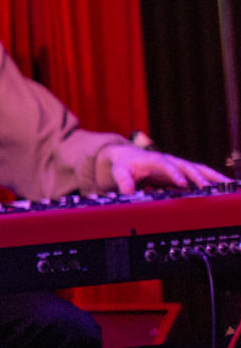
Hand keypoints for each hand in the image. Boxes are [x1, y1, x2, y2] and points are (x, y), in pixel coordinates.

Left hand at [96, 142, 227, 193]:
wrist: (127, 156)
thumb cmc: (124, 163)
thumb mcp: (119, 171)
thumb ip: (123, 180)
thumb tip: (127, 191)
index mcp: (153, 159)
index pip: (165, 164)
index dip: (174, 173)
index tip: (182, 183)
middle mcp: (169, 160)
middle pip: (186, 166)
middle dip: (197, 176)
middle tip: (208, 187)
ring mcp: (177, 165)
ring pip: (198, 169)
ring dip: (212, 176)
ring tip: (227, 184)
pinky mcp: (182, 172)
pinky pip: (200, 174)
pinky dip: (212, 179)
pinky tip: (225, 185)